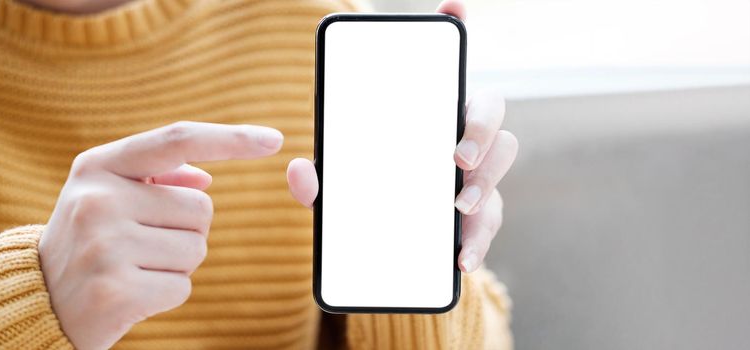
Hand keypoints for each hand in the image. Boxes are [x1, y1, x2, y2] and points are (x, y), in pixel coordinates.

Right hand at [39, 122, 282, 349]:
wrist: (40, 300)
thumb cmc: (89, 241)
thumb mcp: (107, 196)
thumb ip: (155, 178)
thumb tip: (206, 178)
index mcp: (99, 165)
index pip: (178, 140)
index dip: (230, 139)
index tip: (274, 140)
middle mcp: (99, 199)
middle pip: (203, 206)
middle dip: (187, 229)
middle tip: (142, 244)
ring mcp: (105, 245)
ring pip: (198, 248)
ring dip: (178, 263)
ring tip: (135, 266)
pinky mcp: (116, 290)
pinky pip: (184, 286)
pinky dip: (168, 293)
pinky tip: (134, 292)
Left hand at [286, 0, 517, 273]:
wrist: (389, 244)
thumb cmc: (369, 196)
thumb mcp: (340, 187)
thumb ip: (320, 179)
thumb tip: (298, 169)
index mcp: (428, 114)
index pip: (446, 67)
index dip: (454, 30)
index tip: (451, 9)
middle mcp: (460, 133)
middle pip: (491, 110)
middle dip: (481, 127)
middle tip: (456, 155)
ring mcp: (477, 172)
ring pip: (503, 161)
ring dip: (486, 182)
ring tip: (458, 208)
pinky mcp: (482, 212)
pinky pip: (493, 219)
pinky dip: (480, 240)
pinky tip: (462, 258)